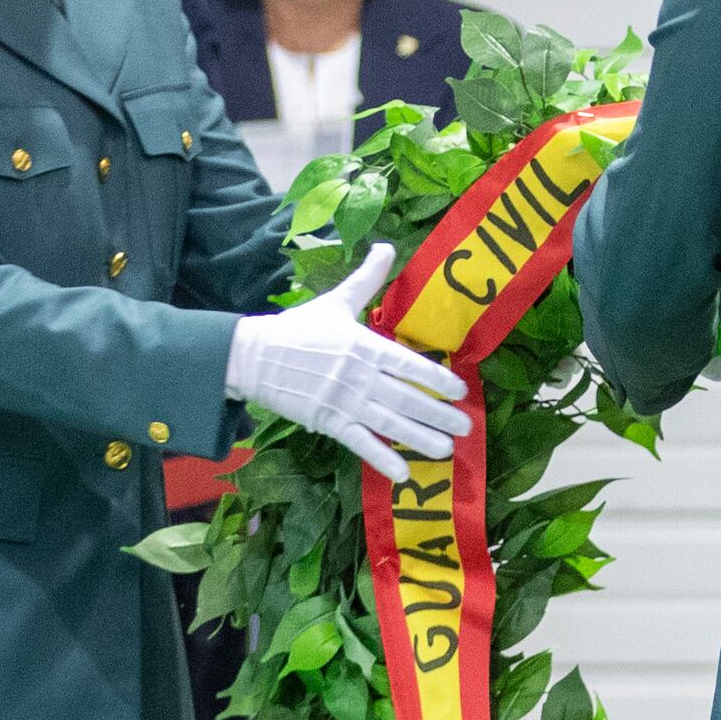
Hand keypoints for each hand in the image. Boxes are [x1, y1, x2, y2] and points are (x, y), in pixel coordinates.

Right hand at [225, 247, 475, 479]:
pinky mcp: (328, 421)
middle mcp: (359, 375)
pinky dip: (381, 458)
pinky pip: (360, 443)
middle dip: (439, 414)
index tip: (461, 391)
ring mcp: (344, 401)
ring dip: (419, 438)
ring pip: (389, 423)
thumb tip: (387, 246)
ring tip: (446, 450)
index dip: (437, 378)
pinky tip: (403, 473)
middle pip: (406, 398)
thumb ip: (367, 279)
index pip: (408, 364)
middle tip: (466, 429)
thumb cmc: (298, 328)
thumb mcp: (335, 301)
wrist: (254, 356)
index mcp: (363, 345)